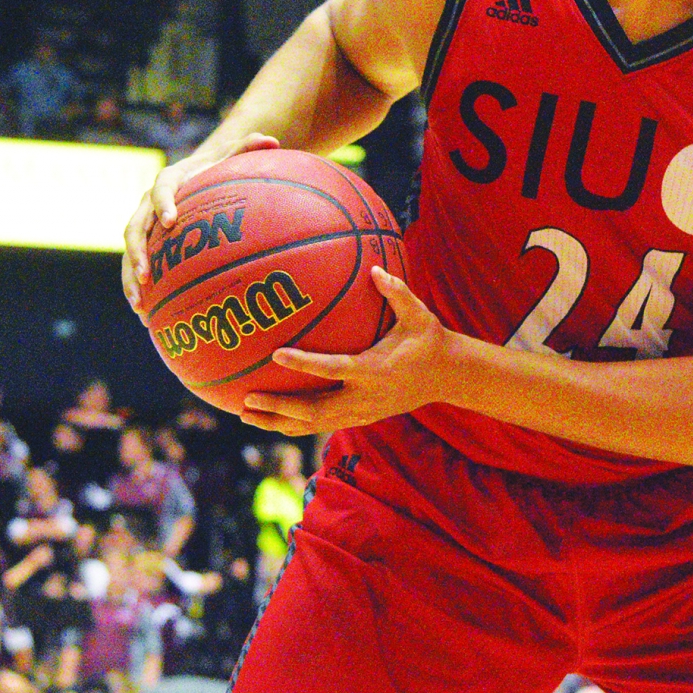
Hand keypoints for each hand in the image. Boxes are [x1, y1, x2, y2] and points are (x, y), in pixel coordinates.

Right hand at [121, 133, 280, 306]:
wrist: (196, 175)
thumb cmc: (217, 168)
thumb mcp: (231, 157)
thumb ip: (248, 147)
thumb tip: (272, 139)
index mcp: (170, 180)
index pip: (160, 188)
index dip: (163, 203)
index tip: (170, 220)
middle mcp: (149, 203)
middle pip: (135, 226)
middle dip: (137, 252)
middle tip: (146, 274)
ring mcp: (144, 224)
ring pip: (130, 252)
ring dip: (130, 278)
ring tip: (138, 305)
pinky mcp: (145, 243)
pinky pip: (135, 266)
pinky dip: (137, 289)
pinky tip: (146, 317)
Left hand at [241, 268, 452, 436]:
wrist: (447, 378)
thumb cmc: (429, 341)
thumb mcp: (418, 315)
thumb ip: (396, 293)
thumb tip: (375, 268)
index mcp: (374, 370)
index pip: (334, 368)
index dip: (304, 363)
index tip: (276, 353)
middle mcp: (364, 397)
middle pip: (314, 410)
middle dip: (278, 406)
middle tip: (246, 398)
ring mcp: (361, 413)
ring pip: (313, 423)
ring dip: (278, 422)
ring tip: (245, 415)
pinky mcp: (360, 419)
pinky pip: (320, 425)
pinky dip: (293, 424)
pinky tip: (268, 419)